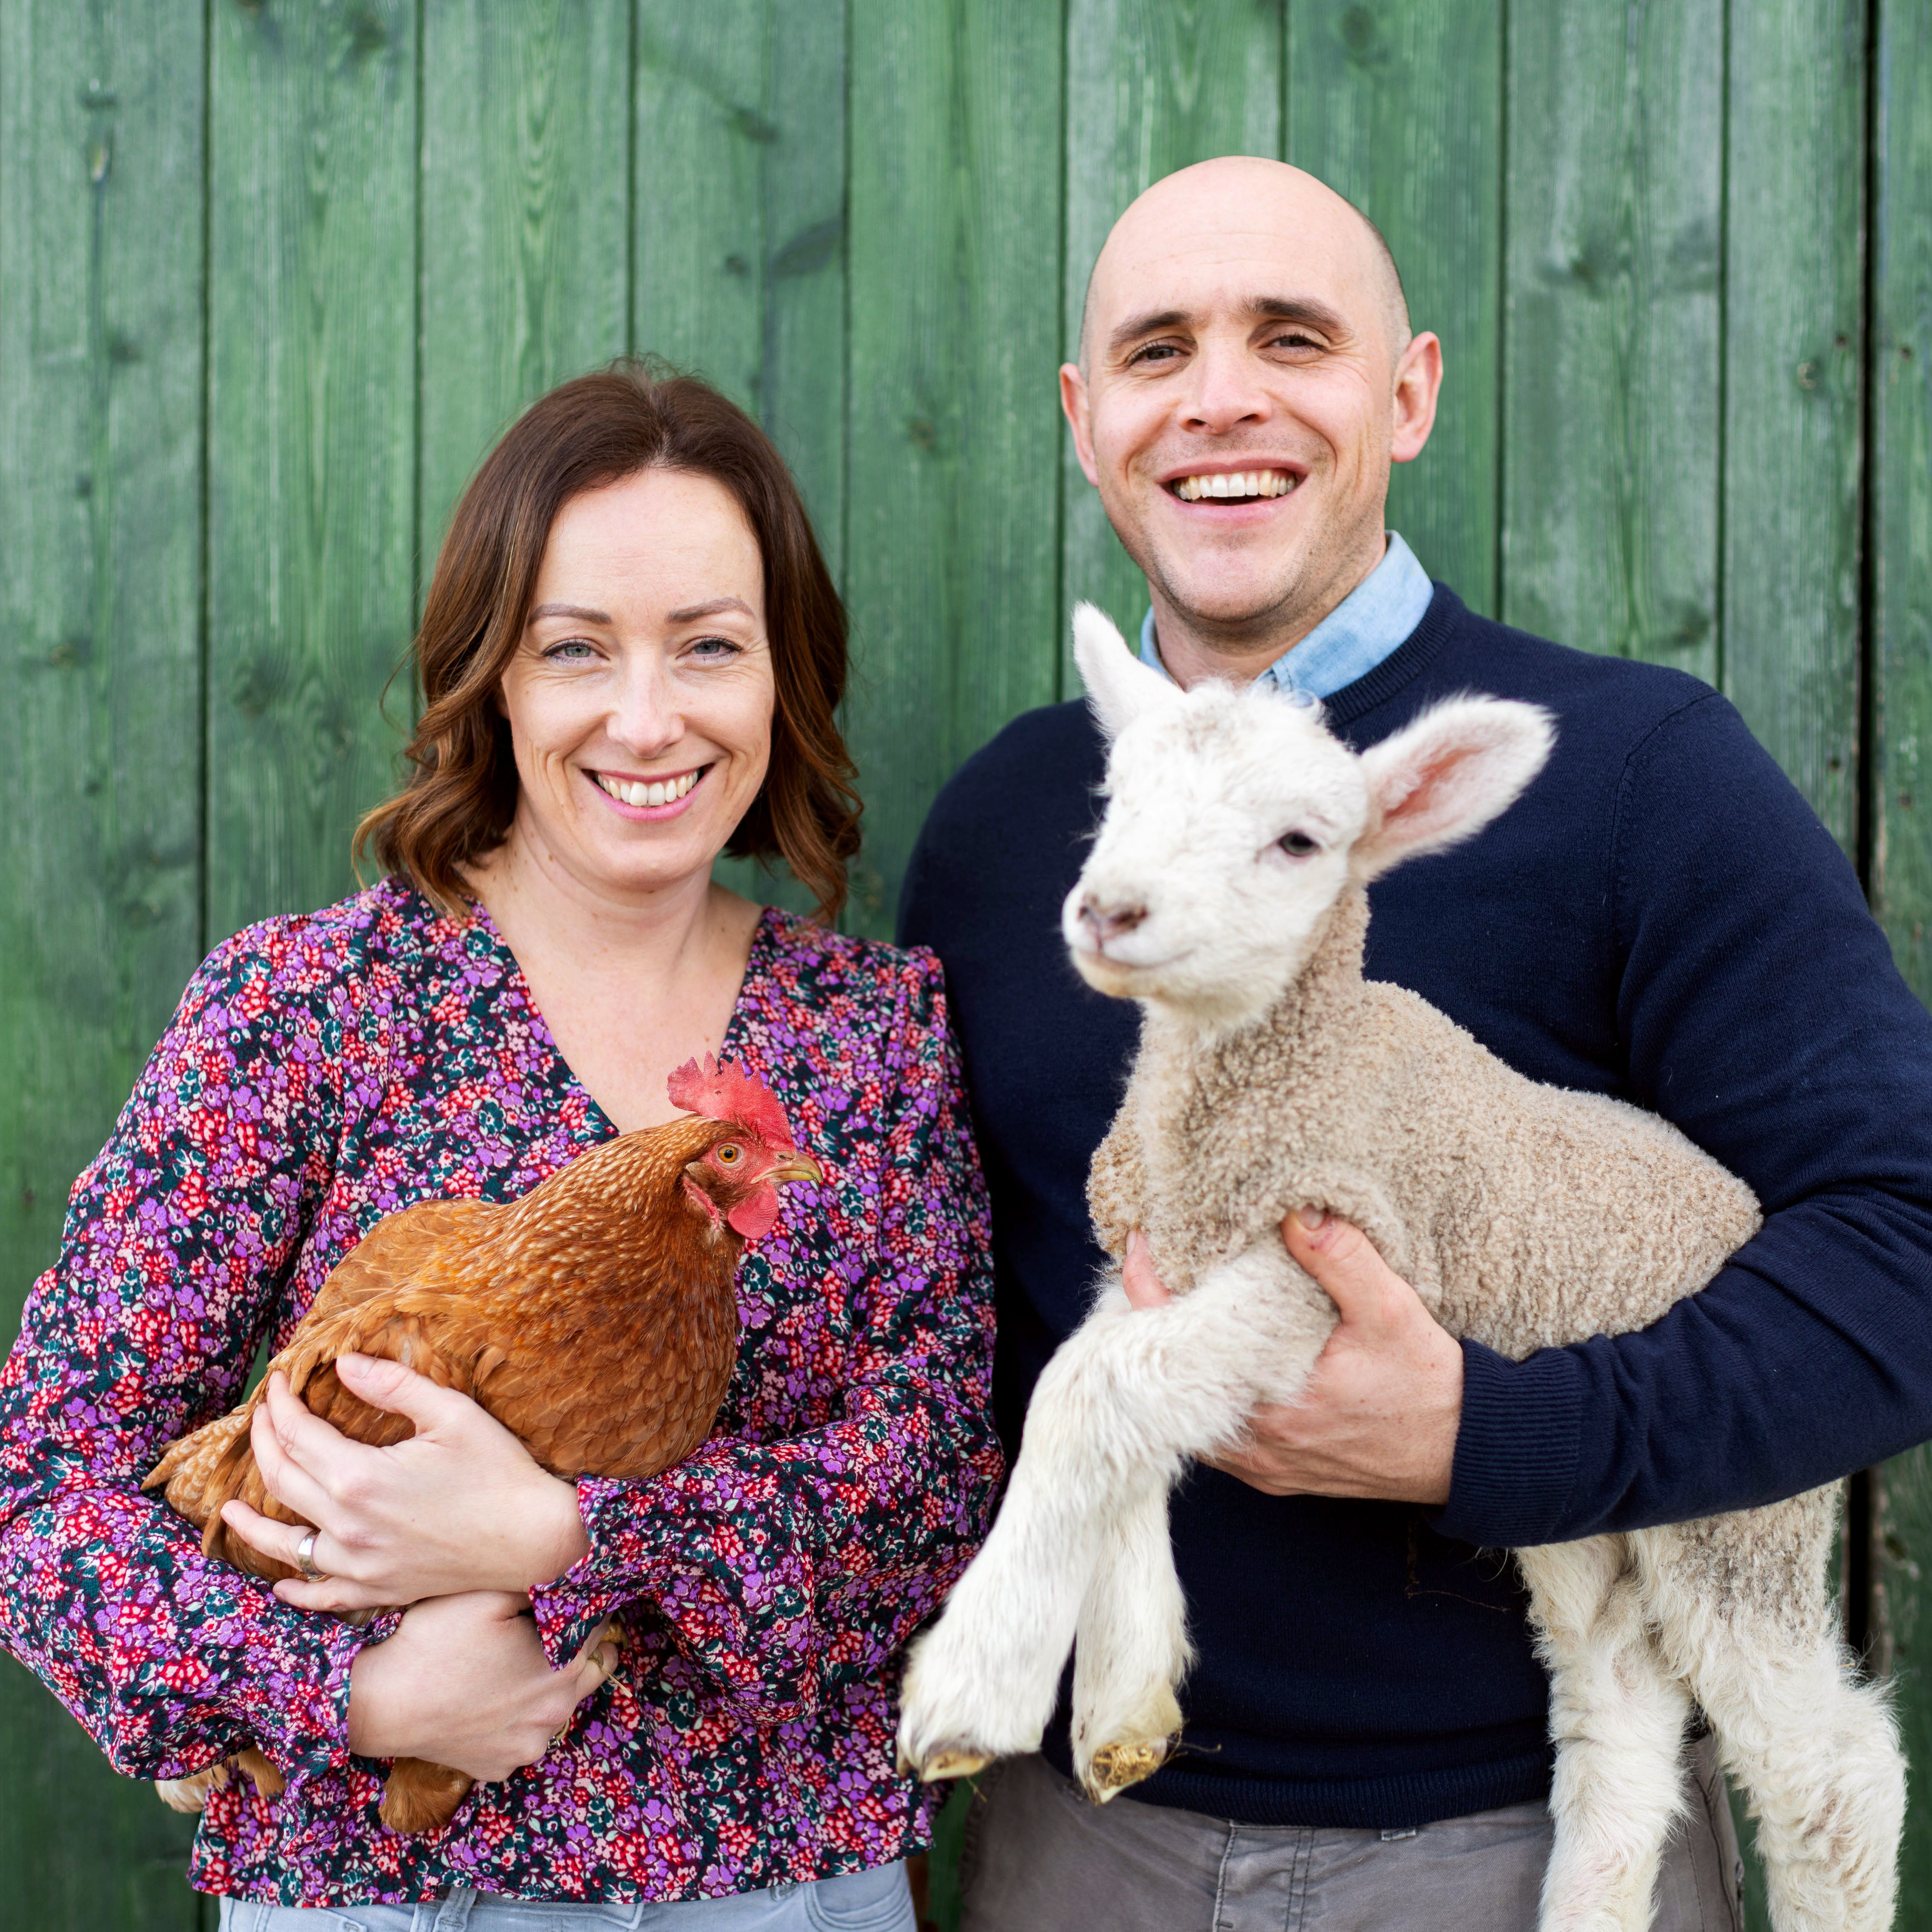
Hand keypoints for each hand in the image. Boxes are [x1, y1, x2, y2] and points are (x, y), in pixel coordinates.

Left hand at [220, 1355, 590, 1611]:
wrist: (536, 1537)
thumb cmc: (499, 1470)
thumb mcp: (452, 1413)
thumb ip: (393, 1385)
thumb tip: (342, 1364)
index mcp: (360, 1477)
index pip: (299, 1433)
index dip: (282, 1403)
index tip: (279, 1379)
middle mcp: (348, 1525)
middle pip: (283, 1479)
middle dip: (265, 1441)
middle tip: (261, 1416)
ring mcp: (359, 1564)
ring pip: (286, 1544)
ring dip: (251, 1524)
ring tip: (228, 1510)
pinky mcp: (378, 1589)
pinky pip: (321, 1594)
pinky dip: (295, 1588)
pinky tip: (280, 1581)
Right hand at [346, 1590, 618, 1782]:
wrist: (381, 1701)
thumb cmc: (436, 1642)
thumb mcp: (490, 1596)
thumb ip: (540, 1587)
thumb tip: (568, 1580)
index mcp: (562, 1672)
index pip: (599, 1633)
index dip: (589, 1613)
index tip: (575, 1602)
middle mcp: (553, 1717)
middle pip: (588, 1675)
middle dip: (578, 1650)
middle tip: (551, 1631)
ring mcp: (525, 1748)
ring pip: (555, 1710)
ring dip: (547, 1688)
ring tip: (513, 1666)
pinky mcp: (496, 1768)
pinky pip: (520, 1737)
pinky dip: (514, 1720)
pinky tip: (489, 1700)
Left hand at [1121, 1211, 1462, 1503]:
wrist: (1466, 1451)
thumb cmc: (1429, 1383)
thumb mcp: (1392, 1311)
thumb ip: (1342, 1259)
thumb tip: (1293, 1210)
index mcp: (1275, 1404)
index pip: (1184, 1344)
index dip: (1152, 1290)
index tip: (1139, 1242)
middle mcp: (1258, 1443)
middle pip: (1172, 1382)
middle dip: (1156, 1322)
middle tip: (1147, 1264)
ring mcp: (1262, 1465)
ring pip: (1187, 1413)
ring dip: (1177, 1362)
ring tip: (1170, 1302)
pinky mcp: (1274, 1473)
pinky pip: (1214, 1436)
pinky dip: (1199, 1396)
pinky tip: (1204, 1357)